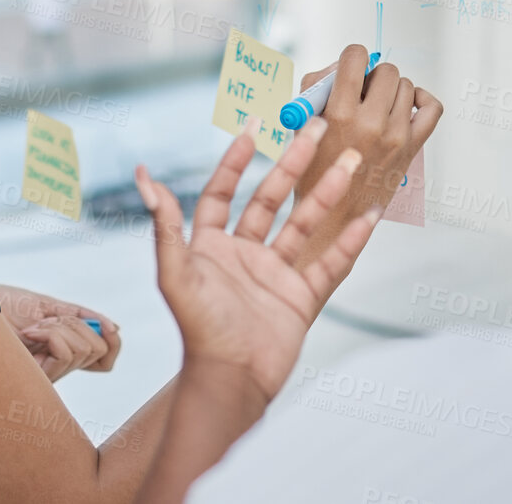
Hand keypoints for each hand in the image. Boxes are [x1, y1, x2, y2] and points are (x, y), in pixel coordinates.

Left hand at [0, 285, 120, 380]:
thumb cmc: (5, 306)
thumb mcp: (50, 307)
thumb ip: (80, 317)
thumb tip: (114, 328)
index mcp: (64, 348)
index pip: (104, 359)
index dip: (113, 343)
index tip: (106, 326)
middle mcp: (59, 365)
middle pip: (98, 350)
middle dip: (78, 324)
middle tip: (48, 319)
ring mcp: (49, 373)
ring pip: (83, 350)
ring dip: (61, 327)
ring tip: (34, 326)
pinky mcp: (37, 378)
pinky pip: (65, 353)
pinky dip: (51, 334)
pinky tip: (29, 333)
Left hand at [135, 118, 378, 404]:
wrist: (232, 381)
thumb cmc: (198, 329)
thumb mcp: (175, 272)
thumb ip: (164, 224)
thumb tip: (143, 176)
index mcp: (209, 247)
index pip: (223, 192)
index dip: (236, 162)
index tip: (255, 130)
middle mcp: (243, 255)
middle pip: (271, 200)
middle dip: (294, 165)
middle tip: (316, 131)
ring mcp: (275, 275)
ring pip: (305, 225)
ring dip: (327, 194)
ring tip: (351, 163)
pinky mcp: (302, 298)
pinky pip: (330, 263)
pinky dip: (350, 240)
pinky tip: (368, 215)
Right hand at [292, 44, 442, 264]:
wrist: (334, 217)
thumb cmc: (314, 170)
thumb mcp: (301, 124)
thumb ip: (317, 87)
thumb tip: (343, 66)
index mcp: (339, 114)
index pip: (355, 58)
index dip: (352, 57)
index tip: (349, 68)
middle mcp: (371, 123)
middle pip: (385, 70)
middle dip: (373, 75)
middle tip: (362, 93)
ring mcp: (396, 136)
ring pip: (406, 86)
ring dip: (392, 89)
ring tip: (378, 106)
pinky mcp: (412, 147)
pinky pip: (432, 108)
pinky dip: (421, 99)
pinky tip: (405, 106)